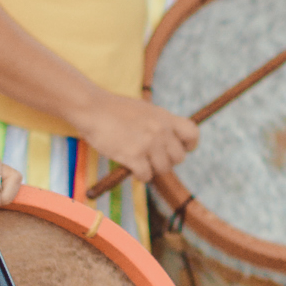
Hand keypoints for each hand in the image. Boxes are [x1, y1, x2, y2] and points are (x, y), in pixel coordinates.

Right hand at [74, 92, 198, 183]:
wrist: (93, 109)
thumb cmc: (114, 110)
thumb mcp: (144, 110)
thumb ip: (159, 124)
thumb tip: (169, 140)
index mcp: (165, 117)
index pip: (192, 134)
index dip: (188, 145)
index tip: (178, 149)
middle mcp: (161, 130)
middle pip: (179, 157)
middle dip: (167, 161)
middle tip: (152, 158)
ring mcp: (148, 143)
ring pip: (163, 169)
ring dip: (152, 169)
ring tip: (140, 163)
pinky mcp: (134, 156)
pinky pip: (146, 176)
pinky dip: (139, 176)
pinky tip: (131, 169)